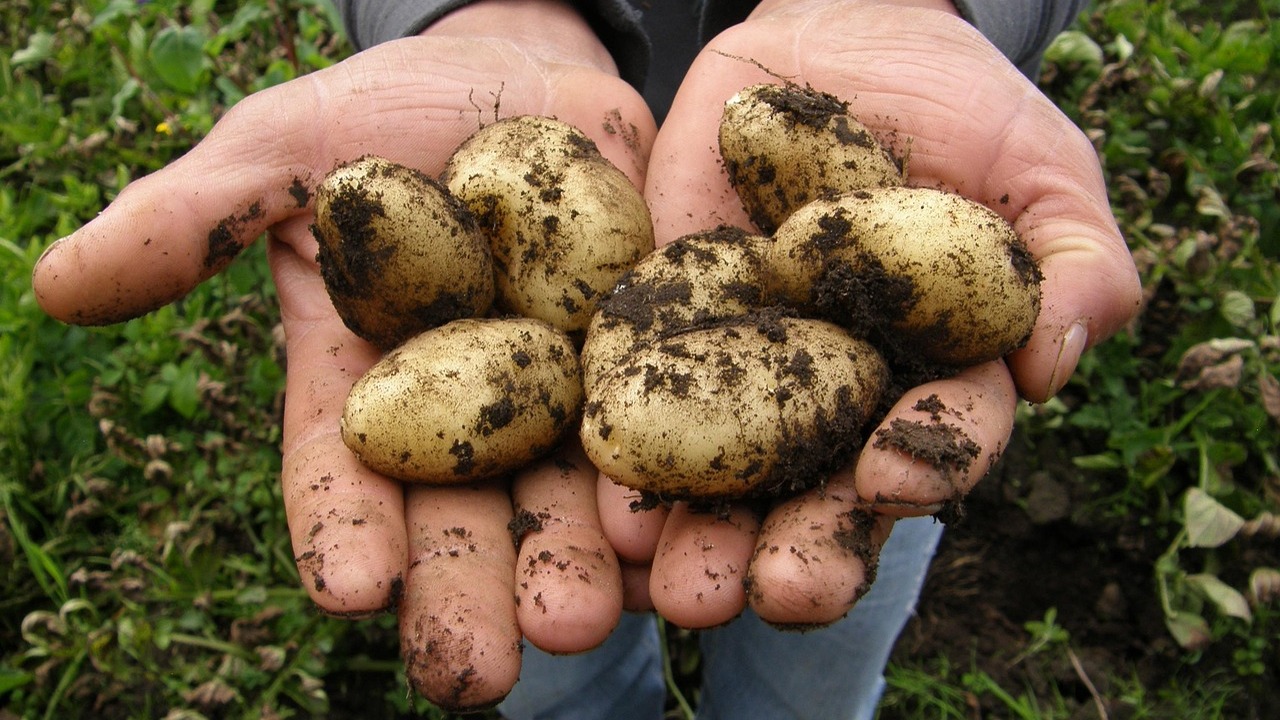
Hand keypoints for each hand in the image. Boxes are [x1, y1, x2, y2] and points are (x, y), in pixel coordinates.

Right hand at [31, 0, 653, 708]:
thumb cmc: (385, 117)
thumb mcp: (283, 150)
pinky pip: (671, 432)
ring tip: (590, 623)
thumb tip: (56, 284)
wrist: (519, 75)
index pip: (344, 475)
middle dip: (470, 592)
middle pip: (464, 519)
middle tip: (480, 671)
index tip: (350, 591)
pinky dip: (676, 491)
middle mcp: (468, 417)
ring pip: (572, 501)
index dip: (343, 531)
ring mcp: (566, 396)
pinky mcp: (653, 362)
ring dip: (582, 569)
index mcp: (370, 389)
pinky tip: (685, 547)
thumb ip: (192, 220)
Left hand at [602, 0, 1140, 628]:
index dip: (923, 462)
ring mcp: (745, 366)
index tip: (892, 475)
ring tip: (678, 589)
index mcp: (933, 378)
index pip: (938, 440)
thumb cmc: (961, 108)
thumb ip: (1074, 261)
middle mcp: (835, 395)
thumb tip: (1055, 363)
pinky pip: (640, 390)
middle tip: (774, 593)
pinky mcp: (665, 322)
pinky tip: (604, 501)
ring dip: (702, 535)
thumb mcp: (1038, 168)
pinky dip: (625, 449)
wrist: (838, 38)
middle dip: (803, 546)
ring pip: (726, 472)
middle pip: (822, 489)